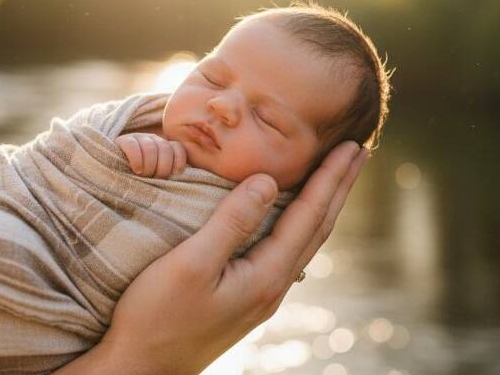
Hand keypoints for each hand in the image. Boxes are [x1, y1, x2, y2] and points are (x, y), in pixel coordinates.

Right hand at [57, 141, 369, 374]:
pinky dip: (300, 222)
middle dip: (338, 187)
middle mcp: (273, 286)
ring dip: (323, 204)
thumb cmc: (156, 316)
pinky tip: (294, 218)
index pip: (309, 215)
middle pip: (317, 227)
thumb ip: (231, 222)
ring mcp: (261, 295)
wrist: (140, 368)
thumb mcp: (190, 264)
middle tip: (359, 151)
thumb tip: (268, 180)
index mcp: (266, 275)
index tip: (352, 146)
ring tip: (336, 178)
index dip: (330, 178)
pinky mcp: (246, 298)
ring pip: (304, 240)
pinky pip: (287, 249)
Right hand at [115, 133, 186, 176]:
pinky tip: (136, 169)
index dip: (178, 161)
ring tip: (143, 176)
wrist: (113, 176)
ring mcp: (138, 138)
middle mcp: (153, 140)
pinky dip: (137, 159)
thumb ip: (169, 174)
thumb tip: (182, 178)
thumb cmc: (139, 180)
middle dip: (162, 168)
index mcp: (164, 146)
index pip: (177, 148)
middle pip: (165, 149)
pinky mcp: (123, 140)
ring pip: (151, 148)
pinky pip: (133, 146)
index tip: (174, 174)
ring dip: (149, 166)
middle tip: (155, 178)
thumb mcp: (157, 176)